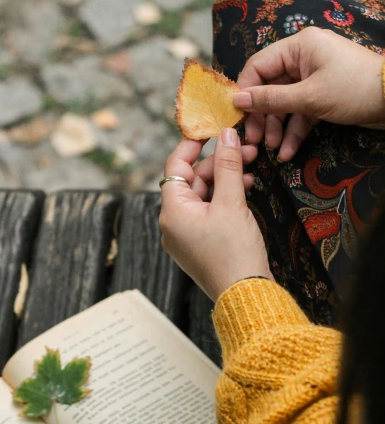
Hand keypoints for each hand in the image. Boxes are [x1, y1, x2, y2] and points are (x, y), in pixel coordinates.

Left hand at [159, 128, 272, 302]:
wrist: (246, 296)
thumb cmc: (235, 252)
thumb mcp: (232, 204)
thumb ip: (228, 167)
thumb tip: (227, 136)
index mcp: (173, 211)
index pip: (176, 166)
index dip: (193, 144)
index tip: (211, 128)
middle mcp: (173, 223)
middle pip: (191, 179)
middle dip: (218, 162)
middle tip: (246, 149)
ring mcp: (185, 235)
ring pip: (202, 194)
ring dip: (225, 179)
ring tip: (251, 168)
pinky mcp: (200, 244)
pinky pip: (208, 211)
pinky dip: (224, 198)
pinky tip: (246, 189)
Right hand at [234, 27, 384, 161]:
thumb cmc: (353, 90)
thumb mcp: (309, 97)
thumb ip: (271, 100)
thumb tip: (238, 101)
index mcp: (299, 46)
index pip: (258, 66)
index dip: (246, 92)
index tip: (237, 118)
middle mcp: (304, 58)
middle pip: (270, 87)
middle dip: (263, 116)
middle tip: (255, 141)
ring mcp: (315, 77)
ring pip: (285, 102)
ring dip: (278, 127)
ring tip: (274, 150)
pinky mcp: (324, 94)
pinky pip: (302, 111)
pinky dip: (295, 129)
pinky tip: (288, 151)